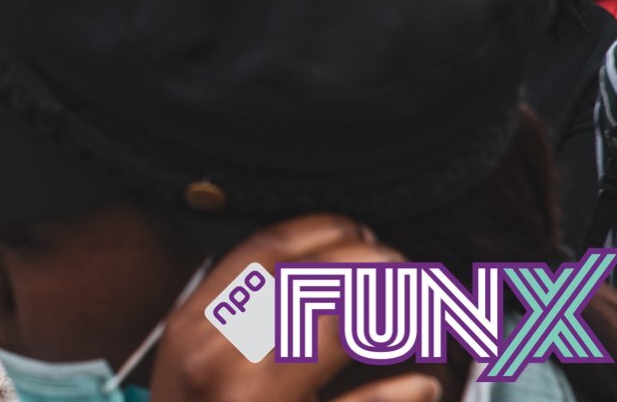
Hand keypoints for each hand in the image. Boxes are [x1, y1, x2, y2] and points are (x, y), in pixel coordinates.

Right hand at [149, 215, 431, 401]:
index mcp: (193, 327)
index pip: (264, 252)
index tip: (362, 231)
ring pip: (338, 332)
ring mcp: (254, 401)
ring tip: (421, 315)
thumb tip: (319, 265)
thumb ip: (238, 311)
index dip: (324, 231)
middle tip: (405, 269)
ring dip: (394, 314)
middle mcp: (219, 359)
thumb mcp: (197, 359)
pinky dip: (402, 393)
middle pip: (310, 282)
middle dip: (372, 265)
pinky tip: (423, 384)